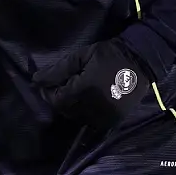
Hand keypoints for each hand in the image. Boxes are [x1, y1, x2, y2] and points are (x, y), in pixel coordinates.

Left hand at [33, 39, 149, 131]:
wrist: (140, 60)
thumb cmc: (108, 54)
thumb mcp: (81, 56)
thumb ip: (58, 70)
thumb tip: (36, 79)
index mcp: (85, 89)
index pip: (56, 100)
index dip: (47, 93)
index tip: (45, 84)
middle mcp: (94, 106)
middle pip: (65, 110)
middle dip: (58, 99)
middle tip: (58, 87)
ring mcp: (105, 115)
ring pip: (78, 118)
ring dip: (71, 107)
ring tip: (73, 93)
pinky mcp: (114, 119)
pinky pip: (93, 122)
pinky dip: (86, 113)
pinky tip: (86, 100)